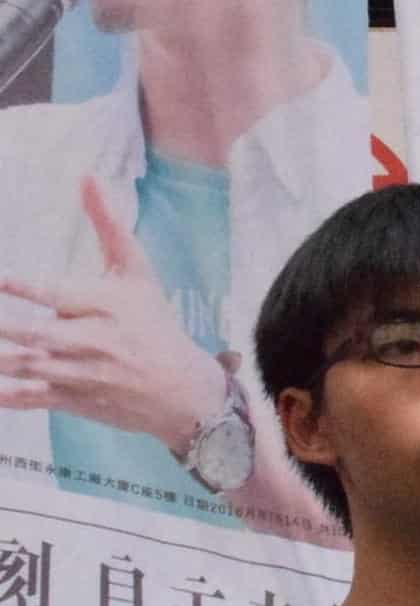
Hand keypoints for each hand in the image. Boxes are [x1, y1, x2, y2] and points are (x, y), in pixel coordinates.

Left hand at [0, 176, 224, 447]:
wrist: (187, 392)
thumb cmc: (155, 325)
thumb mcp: (139, 274)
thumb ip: (109, 226)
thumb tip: (87, 178)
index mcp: (107, 306)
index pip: (60, 294)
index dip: (27, 288)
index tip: (3, 280)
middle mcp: (94, 341)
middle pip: (37, 334)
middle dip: (5, 328)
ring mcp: (83, 374)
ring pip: (30, 365)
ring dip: (1, 358)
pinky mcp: (76, 400)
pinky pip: (34, 398)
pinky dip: (10, 396)